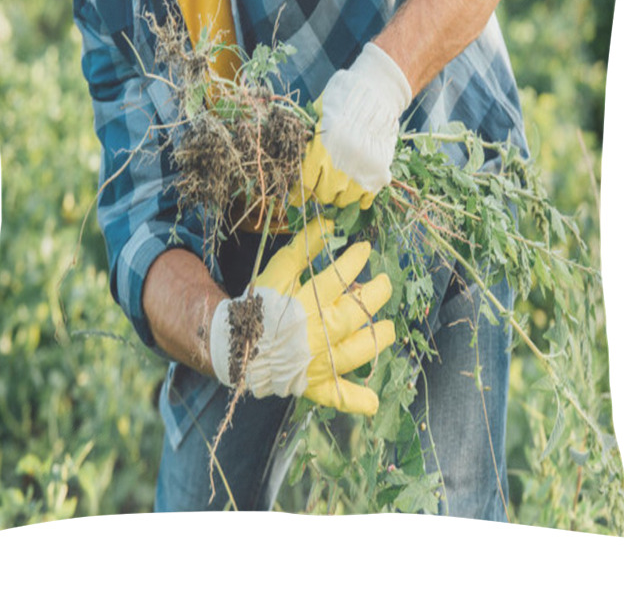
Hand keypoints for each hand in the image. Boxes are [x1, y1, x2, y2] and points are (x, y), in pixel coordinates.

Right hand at [209, 217, 394, 414]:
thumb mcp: (277, 272)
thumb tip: (328, 223)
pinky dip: (356, 400)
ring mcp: (317, 362)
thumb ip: (303, 248)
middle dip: (376, 294)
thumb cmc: (258, 306)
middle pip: (356, 314)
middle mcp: (315, 334)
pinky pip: (338, 395)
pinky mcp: (314, 384)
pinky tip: (374, 402)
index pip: (338, 278)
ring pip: (357, 351)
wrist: (235, 344)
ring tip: (389, 328)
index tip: (365, 250)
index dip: (355, 261)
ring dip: (377, 339)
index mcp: (304, 304)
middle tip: (384, 284)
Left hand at [290, 42, 411, 209]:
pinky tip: (355, 189)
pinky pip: (365, 199)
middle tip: (319, 185)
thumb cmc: (342, 100)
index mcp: (320, 151)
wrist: (377, 95)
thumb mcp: (317, 116)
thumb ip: (307, 139)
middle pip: (322, 196)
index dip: (298, 195)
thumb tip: (292, 158)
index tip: (296, 197)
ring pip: (343, 201)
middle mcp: (339, 167)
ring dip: (337, 195)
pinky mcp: (379, 174)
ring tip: (337, 185)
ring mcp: (360, 173)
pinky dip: (359, 198)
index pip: (303, 185)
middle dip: (318, 192)